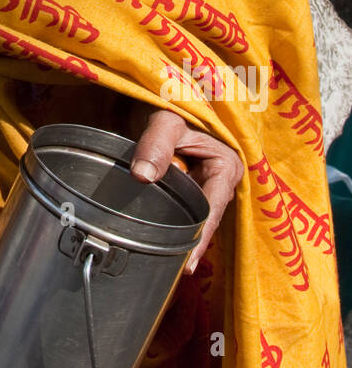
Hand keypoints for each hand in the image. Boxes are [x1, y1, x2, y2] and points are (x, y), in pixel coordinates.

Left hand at [131, 108, 242, 271]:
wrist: (165, 96)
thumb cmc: (175, 105)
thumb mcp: (168, 120)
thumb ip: (157, 143)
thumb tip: (141, 176)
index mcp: (226, 167)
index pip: (213, 210)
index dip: (200, 237)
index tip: (187, 265)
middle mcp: (219, 183)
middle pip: (202, 219)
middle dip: (187, 243)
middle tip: (168, 271)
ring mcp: (203, 187)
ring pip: (189, 217)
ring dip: (176, 235)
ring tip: (160, 264)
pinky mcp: (187, 188)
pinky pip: (178, 210)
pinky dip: (166, 222)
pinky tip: (152, 241)